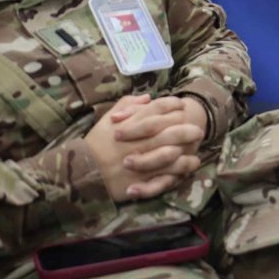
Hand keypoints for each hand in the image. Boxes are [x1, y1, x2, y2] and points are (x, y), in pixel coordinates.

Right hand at [85, 95, 203, 201]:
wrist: (80, 171)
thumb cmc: (96, 143)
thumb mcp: (107, 120)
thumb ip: (127, 105)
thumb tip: (148, 97)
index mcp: (130, 126)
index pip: (156, 111)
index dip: (172, 106)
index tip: (182, 106)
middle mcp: (138, 143)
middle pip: (169, 132)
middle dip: (186, 129)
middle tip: (198, 129)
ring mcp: (141, 162)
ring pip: (171, 155)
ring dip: (186, 150)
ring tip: (197, 147)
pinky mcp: (141, 180)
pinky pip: (165, 174)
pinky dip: (179, 170)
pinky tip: (190, 165)